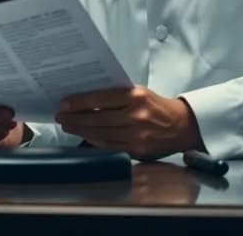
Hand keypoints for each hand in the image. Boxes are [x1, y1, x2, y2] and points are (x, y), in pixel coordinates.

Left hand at [55, 87, 202, 160]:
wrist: (182, 126)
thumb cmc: (155, 106)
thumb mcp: (139, 92)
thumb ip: (116, 95)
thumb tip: (86, 99)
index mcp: (136, 96)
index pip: (100, 98)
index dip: (79, 102)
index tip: (64, 103)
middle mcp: (136, 115)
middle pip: (98, 118)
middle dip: (75, 118)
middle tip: (60, 116)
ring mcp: (137, 135)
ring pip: (101, 134)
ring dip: (81, 130)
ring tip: (68, 126)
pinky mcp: (138, 150)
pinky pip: (110, 146)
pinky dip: (95, 141)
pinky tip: (84, 136)